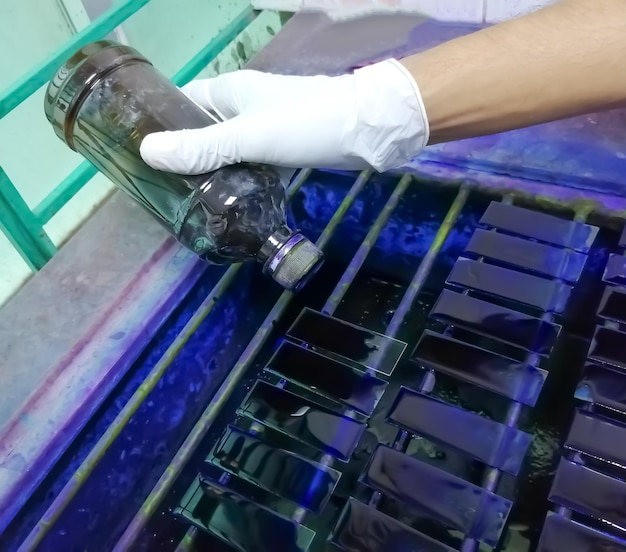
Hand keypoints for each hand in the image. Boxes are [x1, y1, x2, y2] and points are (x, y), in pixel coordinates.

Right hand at [139, 59, 428, 174]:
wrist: (368, 129)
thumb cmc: (306, 125)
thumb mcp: (249, 137)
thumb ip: (203, 148)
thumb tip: (147, 152)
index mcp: (227, 92)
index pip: (180, 102)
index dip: (158, 124)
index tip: (136, 153)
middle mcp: (241, 106)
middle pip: (200, 128)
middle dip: (182, 155)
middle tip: (160, 189)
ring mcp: (263, 127)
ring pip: (224, 148)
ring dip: (209, 170)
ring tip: (184, 201)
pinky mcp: (281, 147)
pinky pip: (248, 161)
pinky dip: (235, 177)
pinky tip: (224, 201)